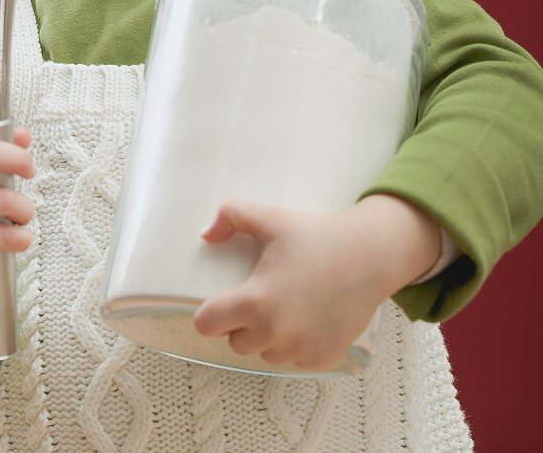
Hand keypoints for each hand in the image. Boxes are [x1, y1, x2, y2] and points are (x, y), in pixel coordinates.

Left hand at [192, 197, 420, 370]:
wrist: (368, 256)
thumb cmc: (317, 236)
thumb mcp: (270, 218)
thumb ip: (231, 215)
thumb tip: (206, 233)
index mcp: (255, 301)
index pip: (207, 324)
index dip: (209, 313)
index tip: (220, 303)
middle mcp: (276, 333)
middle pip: (237, 342)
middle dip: (243, 324)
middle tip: (261, 297)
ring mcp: (301, 350)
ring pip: (267, 353)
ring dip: (270, 337)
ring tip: (286, 306)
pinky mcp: (323, 359)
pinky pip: (296, 360)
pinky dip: (298, 345)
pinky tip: (308, 318)